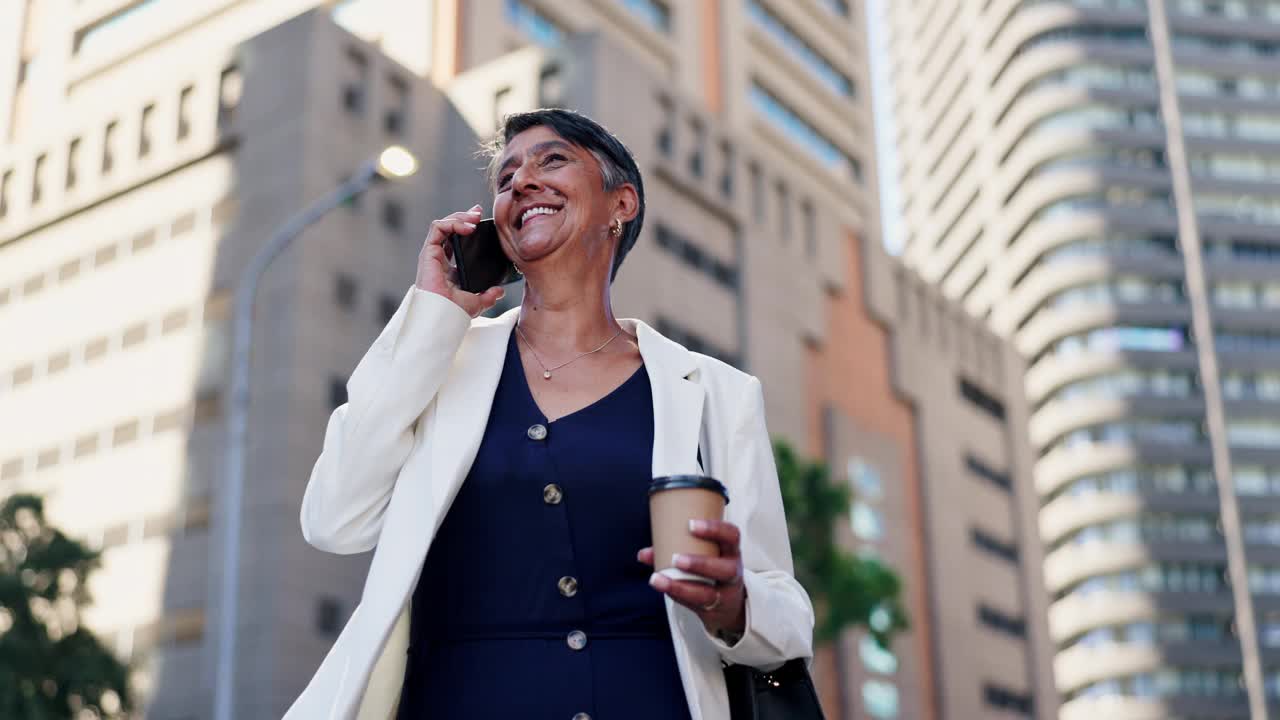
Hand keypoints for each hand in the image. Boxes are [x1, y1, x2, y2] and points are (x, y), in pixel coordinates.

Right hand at [415, 204, 505, 316]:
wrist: (444, 316)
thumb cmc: (454, 313)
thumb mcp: (477, 302)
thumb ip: (488, 296)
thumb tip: (499, 291)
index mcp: (448, 269)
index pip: (456, 242)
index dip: (466, 229)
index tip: (481, 222)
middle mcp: (439, 260)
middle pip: (449, 230)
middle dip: (463, 217)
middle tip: (478, 213)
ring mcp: (432, 255)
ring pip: (443, 225)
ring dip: (459, 217)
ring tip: (475, 218)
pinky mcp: (428, 252)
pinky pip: (437, 228)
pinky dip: (452, 223)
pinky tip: (468, 227)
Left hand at [638, 519, 746, 636]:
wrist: (729, 604)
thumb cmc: (711, 569)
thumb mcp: (703, 555)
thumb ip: (674, 550)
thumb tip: (643, 554)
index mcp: (731, 551)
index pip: (732, 536)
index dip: (714, 529)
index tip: (690, 525)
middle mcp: (733, 572)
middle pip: (725, 569)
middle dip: (700, 564)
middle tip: (675, 559)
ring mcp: (725, 594)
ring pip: (707, 594)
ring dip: (680, 587)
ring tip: (658, 579)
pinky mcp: (713, 610)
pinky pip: (695, 605)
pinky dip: (677, 596)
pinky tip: (663, 588)